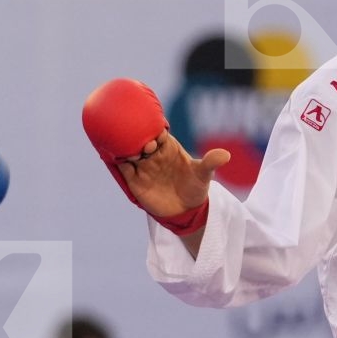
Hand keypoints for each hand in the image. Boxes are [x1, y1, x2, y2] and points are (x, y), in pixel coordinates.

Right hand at [83, 78, 227, 233]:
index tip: (156, 132)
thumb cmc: (195, 188)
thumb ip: (211, 163)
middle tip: (145, 146)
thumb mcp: (204, 175)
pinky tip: (111, 154)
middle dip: (137, 137)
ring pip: (128, 151)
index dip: (154, 127)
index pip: (157, 131)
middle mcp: (153, 153)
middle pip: (140, 139)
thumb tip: (226, 154)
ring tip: (123, 146)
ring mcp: (143, 166)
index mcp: (168, 147)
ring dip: (125, 147)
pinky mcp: (135, 180)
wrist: (185, 210)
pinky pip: (122, 167)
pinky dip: (116, 160)